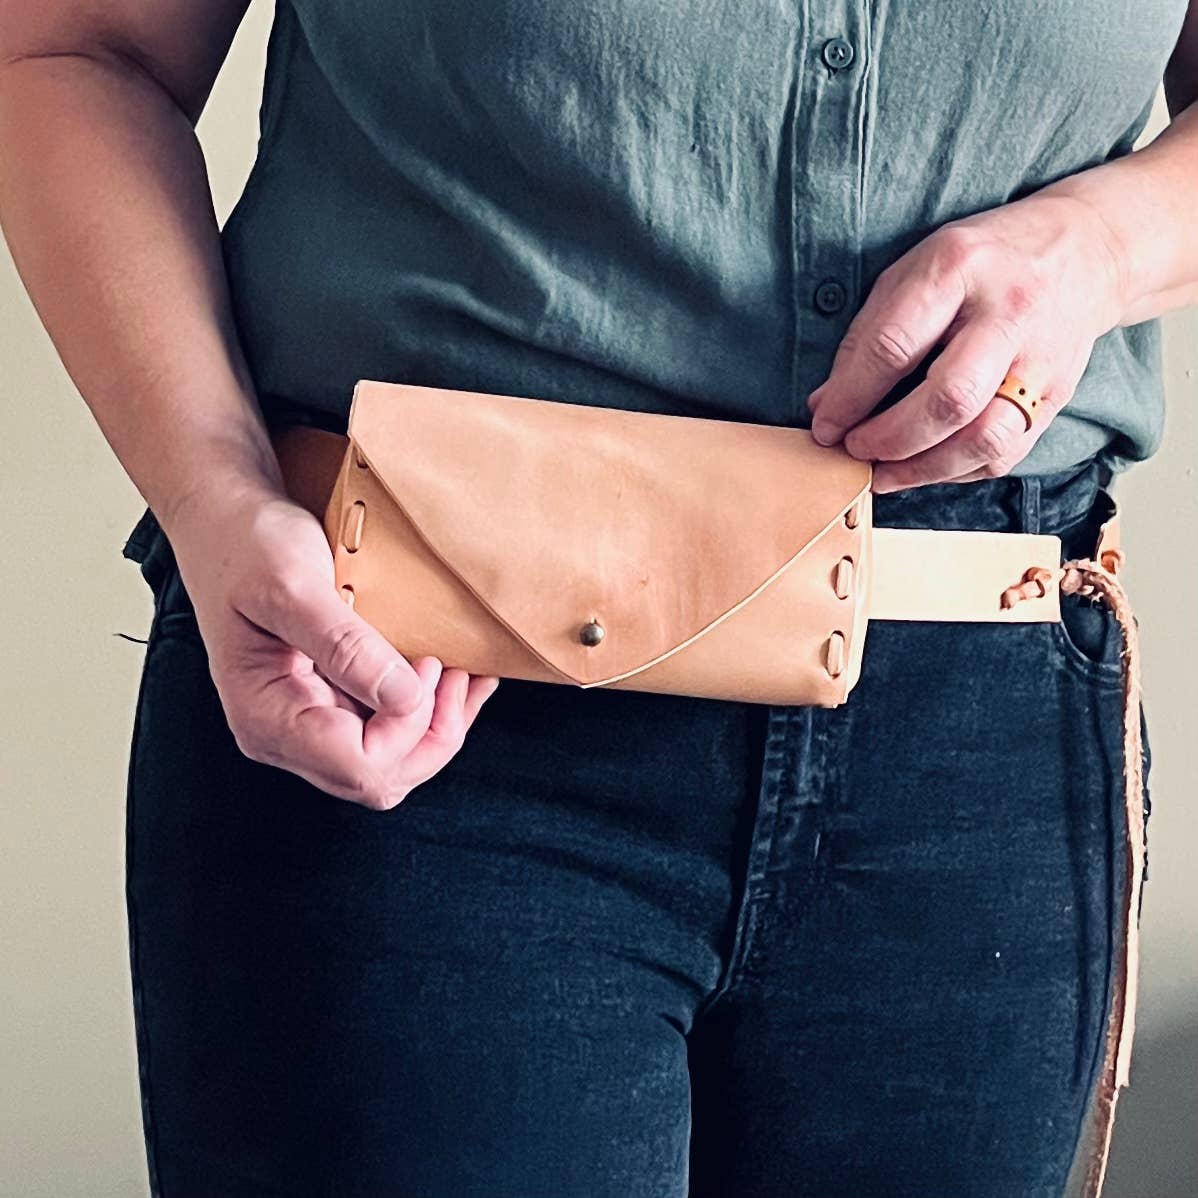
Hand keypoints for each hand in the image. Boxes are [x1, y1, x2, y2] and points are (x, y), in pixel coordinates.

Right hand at [161, 476, 499, 808]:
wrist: (226, 519)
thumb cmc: (247, 546)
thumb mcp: (293, 586)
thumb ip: (344, 646)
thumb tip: (404, 697)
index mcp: (266, 717)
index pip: (359, 764)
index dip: (408, 727)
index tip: (427, 664)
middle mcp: (285, 735)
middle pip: (380, 778)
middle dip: (433, 734)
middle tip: (456, 670)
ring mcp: (307, 724)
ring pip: (391, 763)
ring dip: (438, 725)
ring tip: (466, 673)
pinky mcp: (329, 703)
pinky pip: (387, 731)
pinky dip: (429, 709)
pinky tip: (455, 674)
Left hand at [807, 192, 1127, 491]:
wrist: (1084, 251)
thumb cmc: (980, 262)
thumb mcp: (915, 270)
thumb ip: (870, 335)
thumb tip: (826, 406)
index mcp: (959, 268)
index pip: (893, 347)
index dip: (850, 398)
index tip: (825, 427)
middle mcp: (1008, 312)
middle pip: (948, 398)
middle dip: (889, 439)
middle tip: (854, 450)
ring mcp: (1041, 358)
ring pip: (984, 437)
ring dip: (923, 469)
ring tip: (883, 473)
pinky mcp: (1058, 396)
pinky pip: (1004, 454)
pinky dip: (956, 471)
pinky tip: (925, 466)